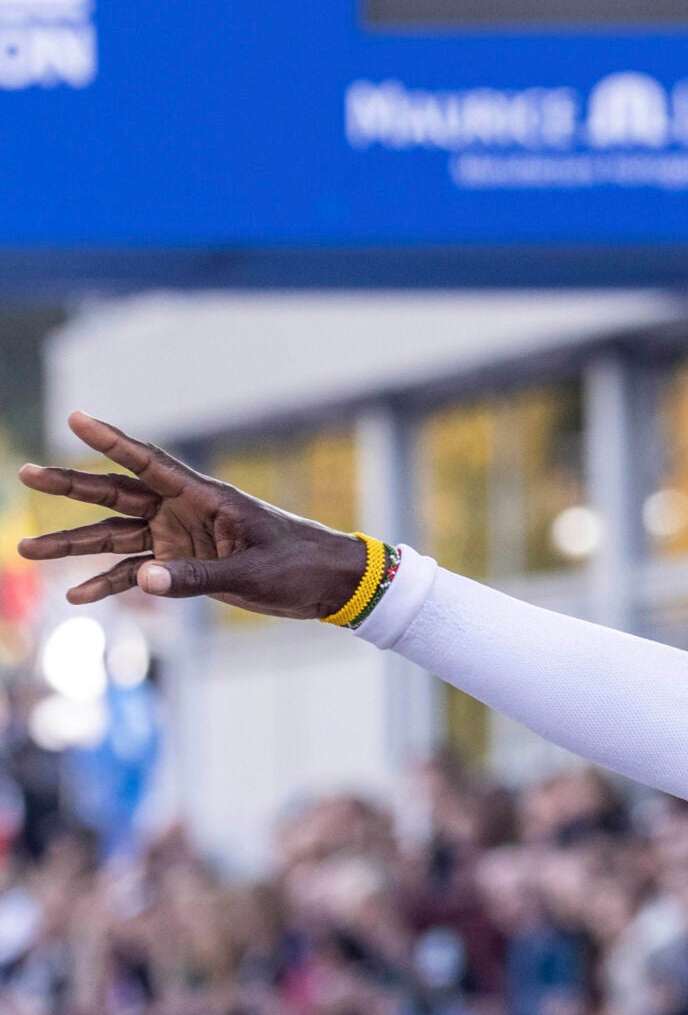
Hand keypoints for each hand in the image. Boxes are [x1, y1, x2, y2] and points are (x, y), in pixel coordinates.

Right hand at [15, 411, 372, 616]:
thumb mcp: (251, 573)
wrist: (329, 584)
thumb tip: (142, 579)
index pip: (149, 463)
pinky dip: (109, 582)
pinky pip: (138, 572)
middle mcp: (185, 512)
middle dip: (71, 487)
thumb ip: (196, 577)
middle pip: (117, 495)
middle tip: (26, 476)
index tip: (75, 418)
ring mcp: (181, 538)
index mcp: (206, 498)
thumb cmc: (299, 566)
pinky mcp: (185, 565)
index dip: (111, 441)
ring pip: (117, 536)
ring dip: (75, 545)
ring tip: (27, 549)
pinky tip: (77, 596)